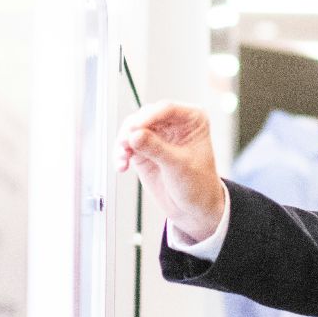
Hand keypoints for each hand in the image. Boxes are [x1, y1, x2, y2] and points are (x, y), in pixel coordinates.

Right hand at [119, 101, 226, 241]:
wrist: (192, 207)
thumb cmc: (197, 184)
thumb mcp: (179, 166)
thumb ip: (157, 149)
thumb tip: (134, 134)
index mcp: (192, 119)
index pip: (167, 109)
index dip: (149, 117)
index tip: (135, 129)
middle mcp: (174, 122)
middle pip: (146, 115)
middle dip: (132, 129)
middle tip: (125, 144)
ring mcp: (157, 134)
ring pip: (133, 127)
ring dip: (123, 141)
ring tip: (123, 158)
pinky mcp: (144, 148)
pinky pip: (126, 143)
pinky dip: (121, 152)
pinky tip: (121, 166)